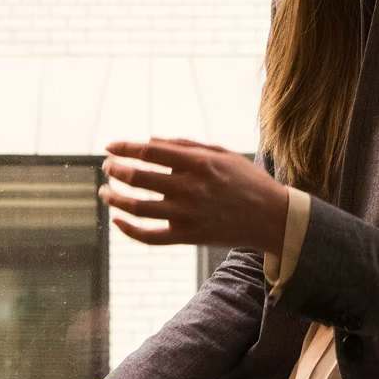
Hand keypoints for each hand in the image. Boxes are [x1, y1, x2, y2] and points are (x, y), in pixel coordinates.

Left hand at [100, 138, 288, 256]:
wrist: (273, 218)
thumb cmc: (246, 180)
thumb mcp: (220, 152)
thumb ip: (184, 145)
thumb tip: (149, 141)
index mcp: (197, 163)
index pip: (149, 151)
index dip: (124, 148)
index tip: (110, 147)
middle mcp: (190, 188)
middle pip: (138, 177)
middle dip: (115, 170)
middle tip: (107, 167)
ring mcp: (187, 214)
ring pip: (137, 208)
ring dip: (114, 198)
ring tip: (105, 192)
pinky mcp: (188, 236)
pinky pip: (150, 236)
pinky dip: (128, 230)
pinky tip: (117, 220)